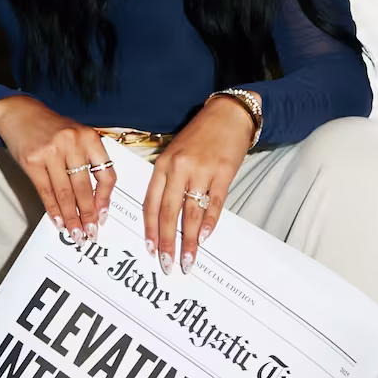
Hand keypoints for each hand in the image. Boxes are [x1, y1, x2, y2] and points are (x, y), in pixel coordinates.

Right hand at [0, 95, 113, 239]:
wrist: (19, 112)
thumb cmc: (50, 127)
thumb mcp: (76, 136)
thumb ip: (87, 160)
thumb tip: (94, 200)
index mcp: (89, 137)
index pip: (106, 174)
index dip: (105, 199)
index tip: (104, 216)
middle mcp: (72, 143)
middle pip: (84, 188)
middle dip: (88, 215)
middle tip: (91, 233)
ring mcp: (51, 152)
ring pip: (65, 193)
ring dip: (71, 218)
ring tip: (76, 234)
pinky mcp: (32, 161)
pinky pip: (46, 192)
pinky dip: (53, 210)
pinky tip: (58, 222)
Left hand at [144, 96, 255, 272]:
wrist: (227, 114)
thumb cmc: (200, 136)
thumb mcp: (175, 153)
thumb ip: (169, 181)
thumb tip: (166, 217)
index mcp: (163, 165)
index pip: (151, 203)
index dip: (150, 229)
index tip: (150, 250)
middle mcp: (178, 168)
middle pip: (168, 212)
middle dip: (167, 242)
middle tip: (167, 264)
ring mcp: (201, 170)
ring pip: (191, 212)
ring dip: (189, 240)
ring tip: (189, 260)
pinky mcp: (223, 172)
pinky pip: (214, 202)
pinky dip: (210, 222)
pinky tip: (205, 238)